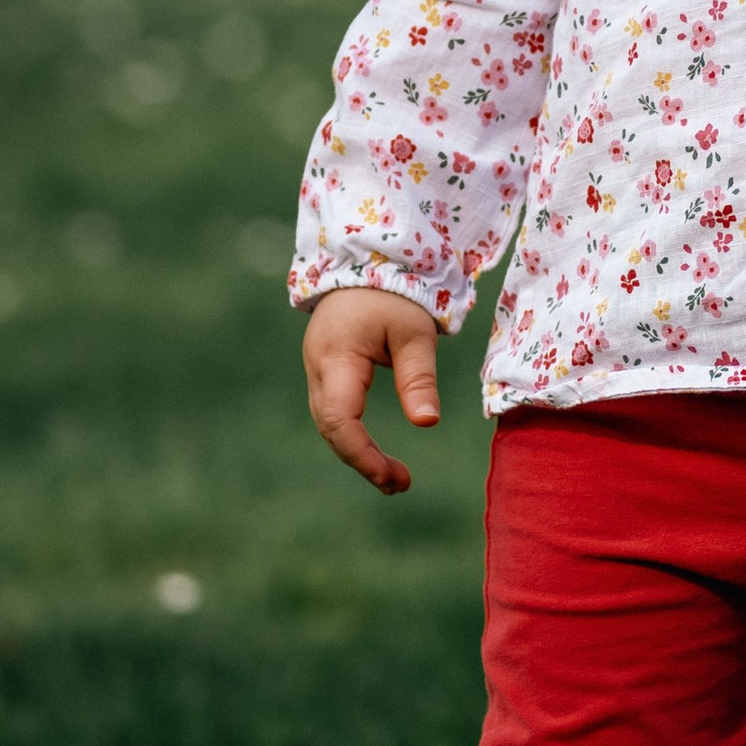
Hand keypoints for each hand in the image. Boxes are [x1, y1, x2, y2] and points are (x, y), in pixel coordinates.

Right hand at [303, 285, 441, 495]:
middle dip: (362, 461)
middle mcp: (318, 368)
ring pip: (330, 424)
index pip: (340, 420)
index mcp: (336, 358)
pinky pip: (334, 412)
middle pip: (330, 428)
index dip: (363, 454)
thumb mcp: (414, 333)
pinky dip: (352, 436)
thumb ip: (419, 378)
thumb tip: (428, 424)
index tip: (393, 477)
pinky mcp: (326, 371)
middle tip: (400, 484)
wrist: (365, 261)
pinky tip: (376, 453)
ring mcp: (317, 370)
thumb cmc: (393, 293)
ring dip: (357, 452)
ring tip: (394, 478)